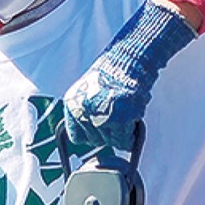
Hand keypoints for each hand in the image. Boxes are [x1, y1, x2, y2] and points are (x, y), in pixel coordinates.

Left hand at [63, 0, 196, 151]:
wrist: (129, 61)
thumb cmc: (111, 77)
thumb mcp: (87, 94)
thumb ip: (85, 114)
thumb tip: (88, 136)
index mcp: (72, 106)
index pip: (77, 138)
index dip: (91, 134)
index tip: (100, 126)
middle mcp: (83, 112)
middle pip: (96, 142)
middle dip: (108, 133)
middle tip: (117, 115)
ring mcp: (100, 117)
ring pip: (112, 143)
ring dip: (121, 133)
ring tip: (125, 113)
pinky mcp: (119, 119)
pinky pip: (125, 141)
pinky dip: (131, 134)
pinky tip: (132, 117)